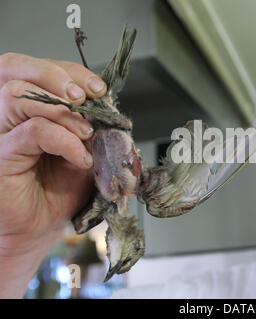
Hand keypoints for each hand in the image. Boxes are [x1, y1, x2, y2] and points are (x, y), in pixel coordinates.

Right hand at [0, 52, 105, 273]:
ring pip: (19, 95)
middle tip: (89, 97)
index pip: (43, 72)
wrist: (41, 229)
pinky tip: (81, 158)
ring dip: (62, 109)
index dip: (73, 73)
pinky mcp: (3, 153)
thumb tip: (111, 111)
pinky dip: (64, 139)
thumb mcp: (86, 153)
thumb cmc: (60, 192)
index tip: (100, 89)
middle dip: (60, 77)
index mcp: (33, 110)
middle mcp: (12, 116)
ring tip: (87, 133)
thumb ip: (94, 130)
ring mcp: (3, 132)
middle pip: (19, 69)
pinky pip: (33, 131)